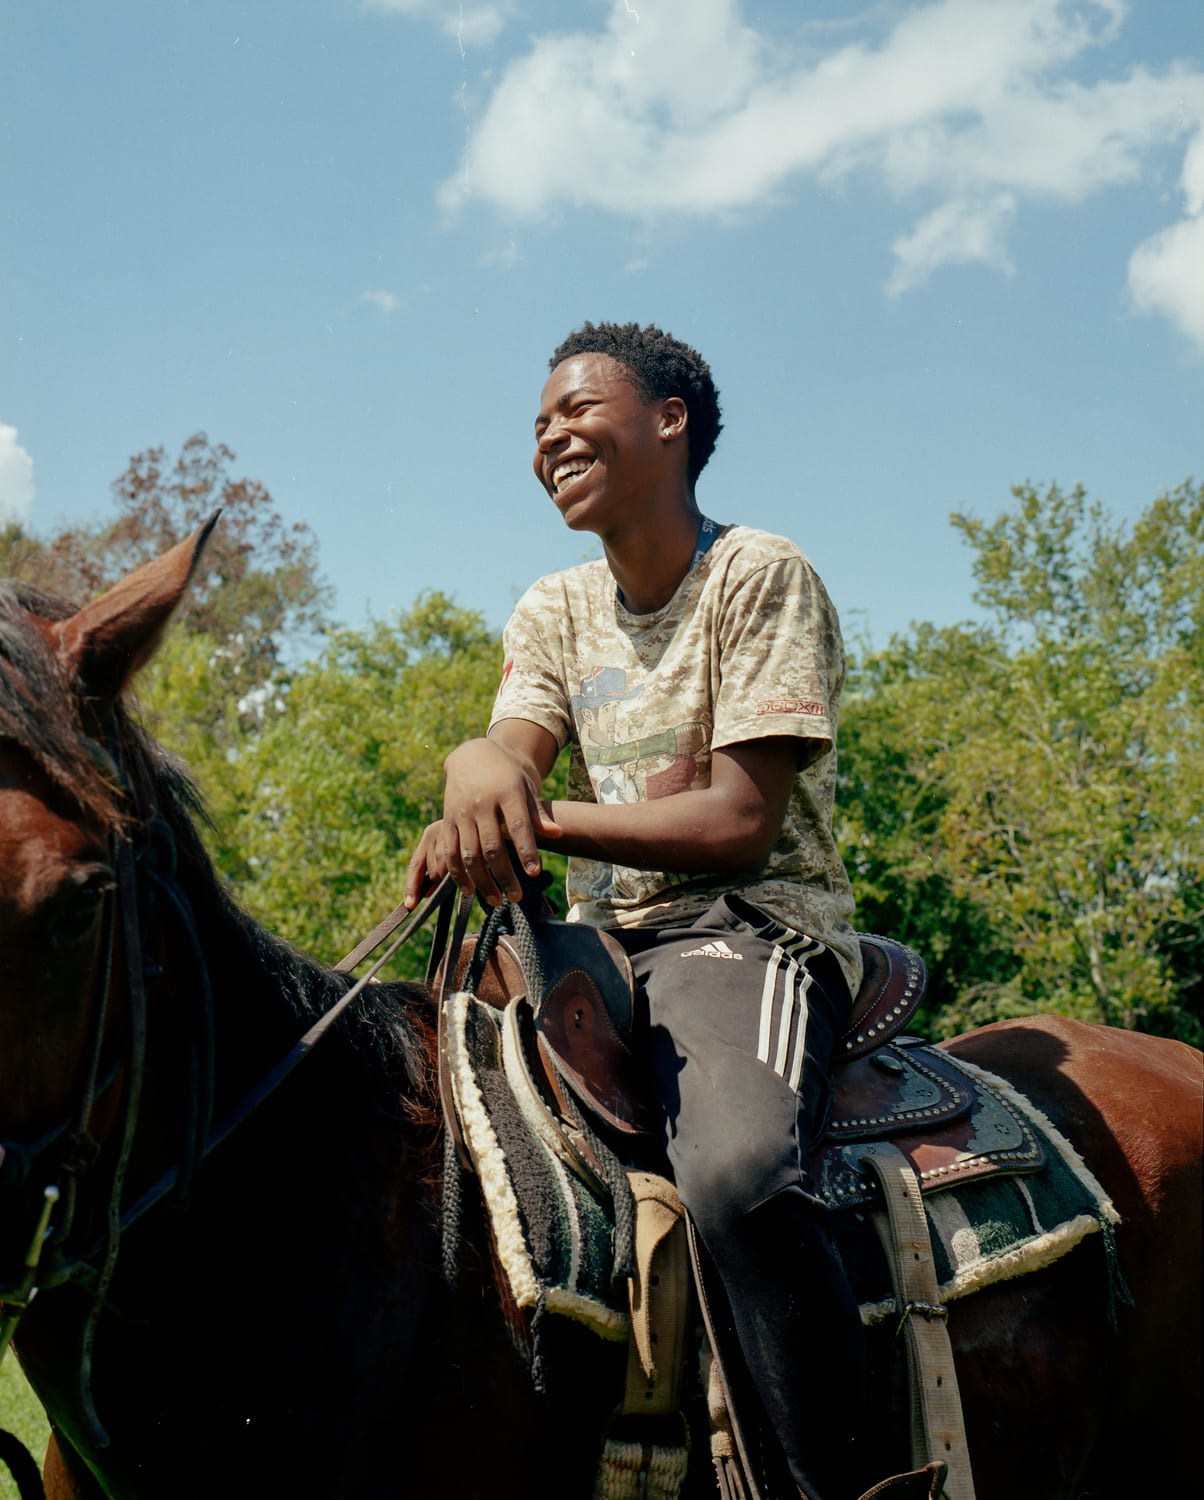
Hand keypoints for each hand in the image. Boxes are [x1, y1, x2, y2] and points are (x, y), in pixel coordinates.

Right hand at [404, 738, 560, 907]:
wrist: (472, 755)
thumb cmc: (508, 776)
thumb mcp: (526, 787)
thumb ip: (538, 814)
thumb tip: (557, 833)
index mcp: (506, 793)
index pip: (518, 826)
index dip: (526, 850)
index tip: (535, 872)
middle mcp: (481, 804)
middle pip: (493, 846)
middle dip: (505, 875)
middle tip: (517, 897)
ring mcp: (461, 813)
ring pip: (469, 854)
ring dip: (482, 881)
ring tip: (497, 901)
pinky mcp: (447, 821)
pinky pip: (450, 852)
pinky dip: (457, 873)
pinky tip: (469, 891)